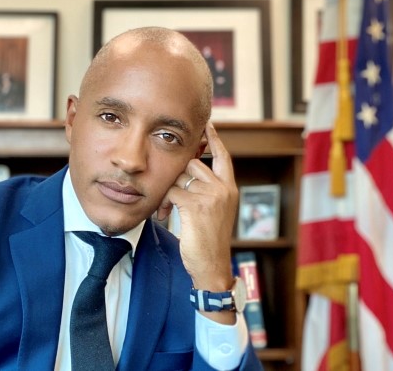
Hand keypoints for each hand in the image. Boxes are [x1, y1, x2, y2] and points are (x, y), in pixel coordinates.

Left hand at [158, 122, 237, 295]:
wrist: (212, 266)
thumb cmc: (208, 241)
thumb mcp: (214, 211)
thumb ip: (207, 191)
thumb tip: (188, 174)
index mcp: (229, 189)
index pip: (223, 157)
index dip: (215, 140)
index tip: (208, 125)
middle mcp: (223, 188)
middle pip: (192, 164)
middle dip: (176, 177)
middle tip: (169, 198)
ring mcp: (211, 196)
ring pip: (179, 177)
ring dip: (167, 191)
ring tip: (165, 210)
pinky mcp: (195, 205)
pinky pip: (171, 192)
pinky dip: (163, 203)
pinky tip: (164, 217)